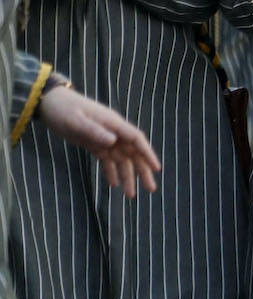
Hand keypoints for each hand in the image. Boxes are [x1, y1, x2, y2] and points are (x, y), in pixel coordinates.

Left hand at [36, 85, 160, 198]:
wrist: (51, 103)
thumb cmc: (64, 109)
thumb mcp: (76, 120)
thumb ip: (94, 131)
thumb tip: (113, 141)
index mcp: (113, 124)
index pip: (136, 139)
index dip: (147, 153)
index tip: (156, 168)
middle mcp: (113, 133)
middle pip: (133, 153)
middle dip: (142, 171)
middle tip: (150, 189)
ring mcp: (105, 139)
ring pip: (121, 160)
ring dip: (127, 176)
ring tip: (130, 195)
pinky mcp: (94, 144)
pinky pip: (107, 160)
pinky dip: (110, 172)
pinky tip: (113, 185)